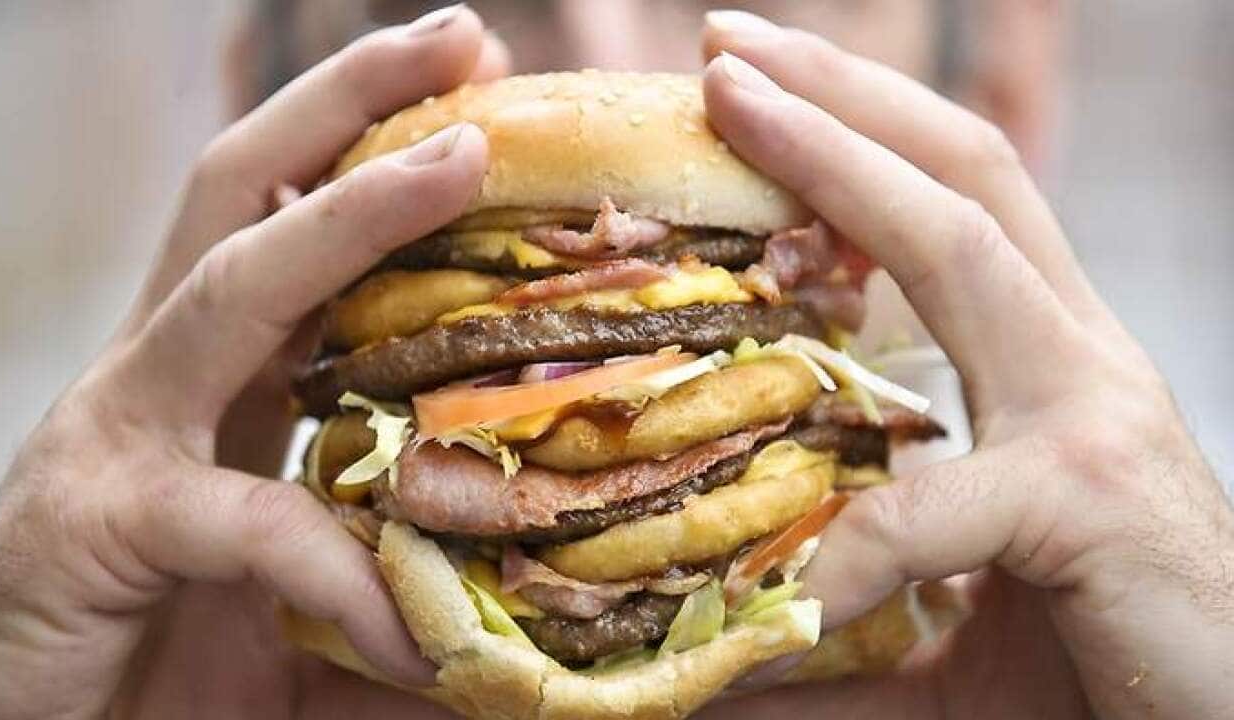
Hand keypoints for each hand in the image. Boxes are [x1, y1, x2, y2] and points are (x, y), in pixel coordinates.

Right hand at [0, 6, 502, 717]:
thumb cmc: (144, 668)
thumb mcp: (288, 611)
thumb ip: (385, 588)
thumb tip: (513, 610)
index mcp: (209, 383)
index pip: (287, 225)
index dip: (368, 151)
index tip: (471, 90)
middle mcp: (158, 378)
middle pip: (248, 190)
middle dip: (349, 100)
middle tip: (461, 32)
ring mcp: (117, 436)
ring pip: (236, 283)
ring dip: (351, 211)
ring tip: (460, 156)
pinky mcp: (94, 524)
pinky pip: (246, 518)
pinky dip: (341, 566)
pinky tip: (413, 629)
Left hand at [696, 10, 1232, 719]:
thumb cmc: (1099, 665)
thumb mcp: (947, 607)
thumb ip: (836, 593)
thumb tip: (712, 620)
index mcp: (1046, 363)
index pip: (950, 203)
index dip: (854, 133)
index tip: (747, 89)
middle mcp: (1078, 359)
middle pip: (962, 170)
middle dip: (841, 93)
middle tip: (724, 40)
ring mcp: (1096, 417)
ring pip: (964, 242)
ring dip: (837, 155)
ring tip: (730, 93)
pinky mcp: (1095, 504)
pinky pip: (941, 505)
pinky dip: (850, 542)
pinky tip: (783, 588)